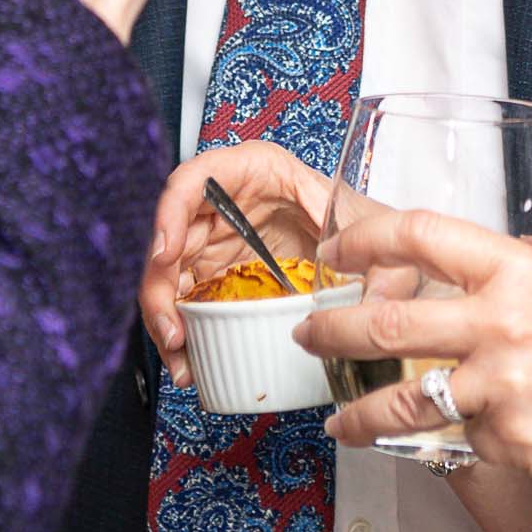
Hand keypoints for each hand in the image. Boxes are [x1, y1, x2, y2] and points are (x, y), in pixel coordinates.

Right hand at [137, 143, 343, 385]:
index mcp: (250, 170)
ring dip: (167, 319)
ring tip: (181, 360)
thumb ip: (344, 226)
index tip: (165, 254)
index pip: (193, 181)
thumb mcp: (352, 212)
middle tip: (171, 331)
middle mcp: (222, 203)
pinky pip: (188, 302)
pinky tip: (189, 360)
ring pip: (171, 276)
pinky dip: (183, 331)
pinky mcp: (217, 275)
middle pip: (171, 237)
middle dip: (161, 288)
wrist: (370, 248)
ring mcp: (216, 240)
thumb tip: (339, 256)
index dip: (169, 215)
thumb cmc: (355, 216)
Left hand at [294, 209, 531, 492]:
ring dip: (357, 410)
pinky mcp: (506, 444)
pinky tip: (459, 440)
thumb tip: (520, 243)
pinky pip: (463, 437)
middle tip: (310, 333)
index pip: (419, 236)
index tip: (338, 250)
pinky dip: (457, 438)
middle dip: (331, 331)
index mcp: (520, 271)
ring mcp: (499, 391)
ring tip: (337, 419)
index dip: (365, 240)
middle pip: (384, 323)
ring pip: (401, 400)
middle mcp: (499, 327)